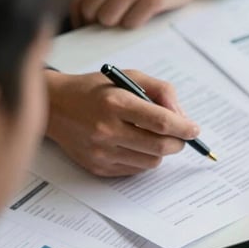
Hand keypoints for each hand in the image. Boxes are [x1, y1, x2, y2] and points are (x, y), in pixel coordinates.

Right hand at [45, 70, 198, 176]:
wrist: (54, 106)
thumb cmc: (96, 90)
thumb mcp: (128, 77)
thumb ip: (161, 91)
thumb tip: (182, 118)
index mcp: (116, 102)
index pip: (161, 122)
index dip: (184, 128)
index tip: (194, 130)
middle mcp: (107, 129)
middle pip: (160, 146)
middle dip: (178, 143)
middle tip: (180, 136)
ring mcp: (101, 151)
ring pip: (151, 161)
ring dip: (160, 151)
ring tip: (151, 137)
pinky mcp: (98, 167)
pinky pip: (136, 170)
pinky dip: (143, 158)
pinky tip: (133, 144)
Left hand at [71, 0, 220, 28]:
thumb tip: (88, 10)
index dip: (78, 15)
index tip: (83, 25)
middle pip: (91, 10)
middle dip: (98, 22)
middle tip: (110, 25)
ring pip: (108, 19)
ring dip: (117, 23)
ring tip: (129, 16)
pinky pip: (131, 23)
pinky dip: (135, 24)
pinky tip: (143, 15)